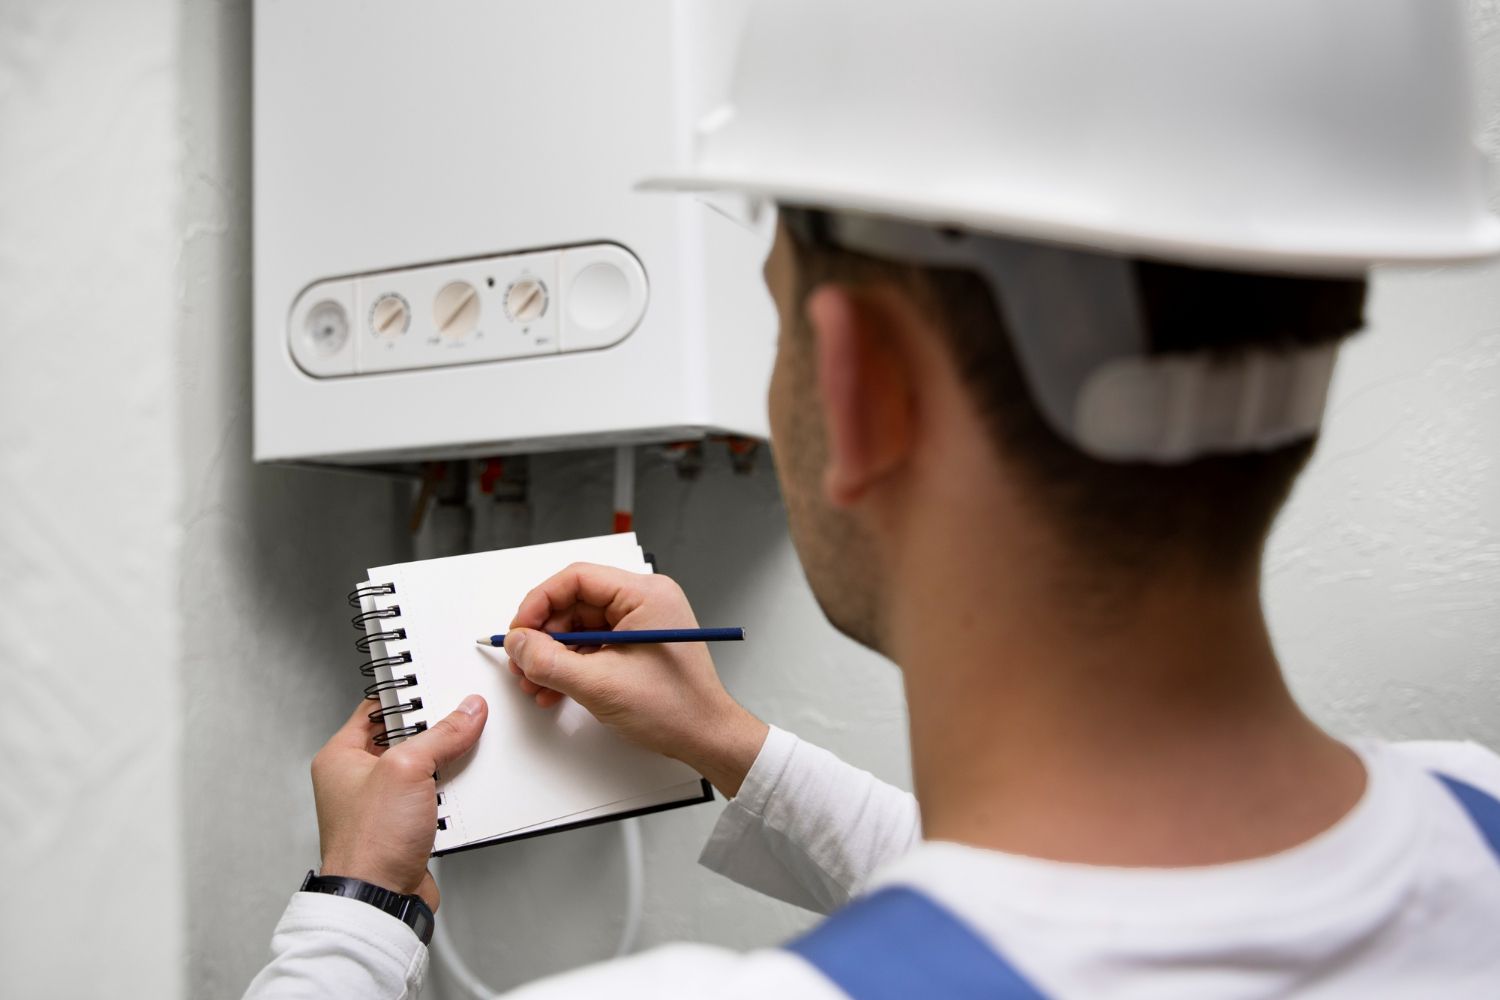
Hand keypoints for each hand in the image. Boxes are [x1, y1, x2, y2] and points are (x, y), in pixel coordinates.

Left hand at [310, 695, 487, 910]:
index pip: (375, 709)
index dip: (406, 697)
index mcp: (340, 757)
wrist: (381, 899)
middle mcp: (358, 780)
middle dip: (435, 734)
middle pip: (406, 739)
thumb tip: (467, 712)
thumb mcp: (408, 769)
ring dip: (446, 768)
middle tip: (457, 723)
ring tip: (459, 762)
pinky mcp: (405, 827)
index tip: (435, 688)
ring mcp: (382, 805)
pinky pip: (435, 799)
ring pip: (424, 770)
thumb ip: (441, 734)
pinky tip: (460, 796)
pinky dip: (451, 797)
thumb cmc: (369, 843)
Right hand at [504, 562, 767, 796]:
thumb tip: (517, 644)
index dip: (539, 603)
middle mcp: (644, 602)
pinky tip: (555, 689)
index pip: (577, 579)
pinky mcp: (636, 646)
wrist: (705, 738)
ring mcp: (641, 624)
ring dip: (553, 656)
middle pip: (575, 604)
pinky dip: (571, 666)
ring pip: (579, 627)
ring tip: (535, 684)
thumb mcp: (599, 684)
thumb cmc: (674, 708)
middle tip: (522, 663)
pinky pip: (592, 645)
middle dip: (543, 637)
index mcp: (645, 594)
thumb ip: (549, 661)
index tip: (519, 631)